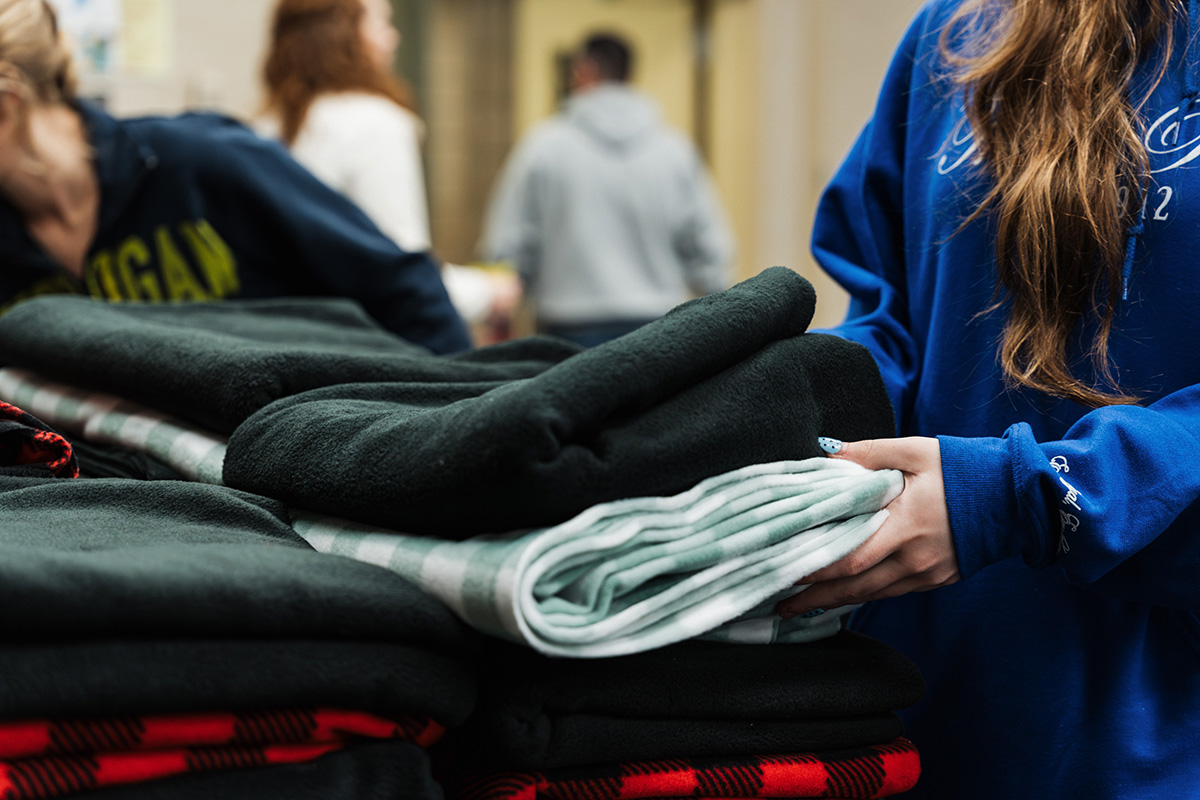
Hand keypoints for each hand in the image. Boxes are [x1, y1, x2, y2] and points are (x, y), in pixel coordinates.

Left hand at [776, 436, 960, 617]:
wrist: (1017, 496)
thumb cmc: (965, 469)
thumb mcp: (916, 451)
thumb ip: (869, 453)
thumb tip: (828, 453)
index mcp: (906, 526)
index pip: (851, 557)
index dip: (817, 569)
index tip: (785, 570)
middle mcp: (914, 558)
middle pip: (856, 587)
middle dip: (815, 598)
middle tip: (781, 604)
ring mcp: (927, 574)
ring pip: (872, 594)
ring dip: (836, 602)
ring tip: (802, 605)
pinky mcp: (937, 580)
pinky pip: (891, 592)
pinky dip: (864, 594)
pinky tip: (843, 594)